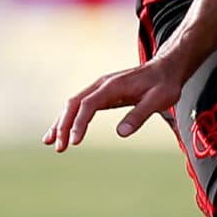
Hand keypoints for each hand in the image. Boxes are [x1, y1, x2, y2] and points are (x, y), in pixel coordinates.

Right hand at [46, 55, 187, 151]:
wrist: (166, 69)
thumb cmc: (164, 85)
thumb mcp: (158, 100)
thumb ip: (139, 115)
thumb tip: (121, 132)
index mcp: (112, 86)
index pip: (88, 105)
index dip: (79, 123)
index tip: (74, 142)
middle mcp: (101, 85)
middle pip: (74, 104)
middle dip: (63, 126)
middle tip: (59, 148)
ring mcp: (100, 89)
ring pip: (73, 105)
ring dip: (61, 123)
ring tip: (50, 143)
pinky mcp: (102, 94)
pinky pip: (80, 106)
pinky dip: (69, 119)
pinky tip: (63, 132)